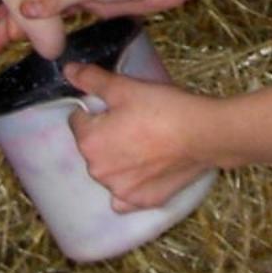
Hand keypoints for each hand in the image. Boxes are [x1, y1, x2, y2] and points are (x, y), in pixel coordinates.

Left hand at [65, 62, 212, 210]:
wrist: (203, 134)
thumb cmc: (162, 108)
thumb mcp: (124, 87)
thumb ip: (92, 79)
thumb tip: (67, 70)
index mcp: (89, 143)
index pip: (78, 121)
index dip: (96, 110)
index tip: (118, 105)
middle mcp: (98, 172)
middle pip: (93, 148)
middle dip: (106, 135)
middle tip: (135, 121)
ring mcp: (121, 191)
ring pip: (110, 170)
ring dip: (119, 160)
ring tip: (146, 143)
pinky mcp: (142, 202)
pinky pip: (126, 196)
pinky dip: (132, 185)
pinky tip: (146, 171)